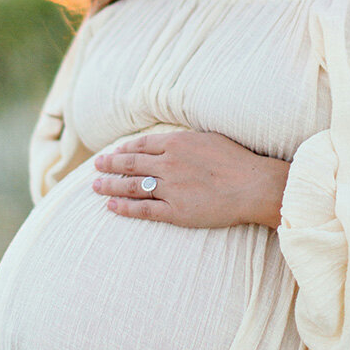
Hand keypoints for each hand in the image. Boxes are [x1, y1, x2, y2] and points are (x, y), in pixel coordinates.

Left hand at [92, 130, 287, 228]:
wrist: (254, 186)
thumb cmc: (238, 161)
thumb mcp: (209, 138)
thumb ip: (186, 141)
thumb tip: (172, 141)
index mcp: (177, 143)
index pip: (141, 145)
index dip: (123, 149)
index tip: (113, 152)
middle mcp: (169, 163)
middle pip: (130, 164)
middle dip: (109, 164)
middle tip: (96, 166)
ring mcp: (170, 188)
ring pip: (131, 186)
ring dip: (110, 185)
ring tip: (96, 186)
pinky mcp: (176, 211)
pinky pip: (143, 209)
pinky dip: (124, 207)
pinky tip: (111, 206)